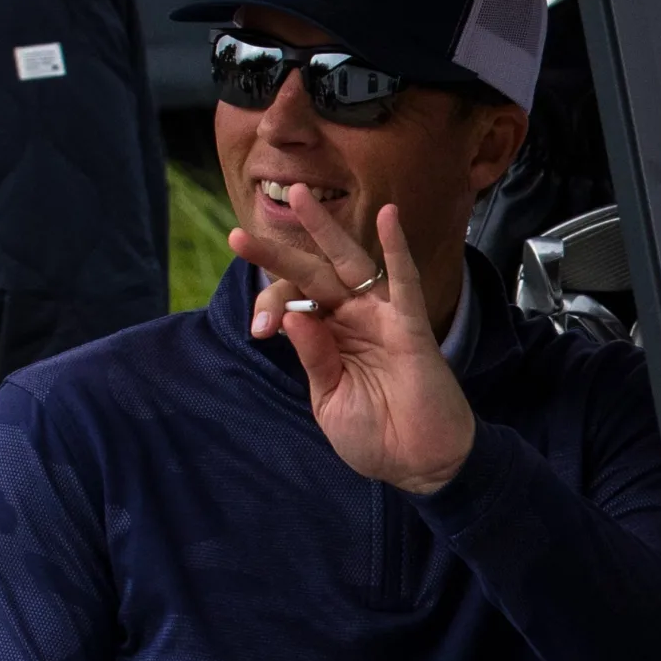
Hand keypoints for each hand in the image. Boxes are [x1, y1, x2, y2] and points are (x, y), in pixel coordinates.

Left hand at [229, 192, 474, 494]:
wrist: (420, 464)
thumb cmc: (375, 436)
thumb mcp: (330, 400)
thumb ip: (315, 358)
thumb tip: (293, 317)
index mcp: (329, 340)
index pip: (294, 304)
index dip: (270, 297)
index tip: (251, 307)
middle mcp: (353, 321)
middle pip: (312, 275)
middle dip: (278, 252)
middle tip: (240, 233)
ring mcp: (382, 320)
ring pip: (350, 265)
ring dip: (326, 231)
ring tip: (300, 196)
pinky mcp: (410, 326)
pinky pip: (404, 281)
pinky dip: (397, 250)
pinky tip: (389, 216)